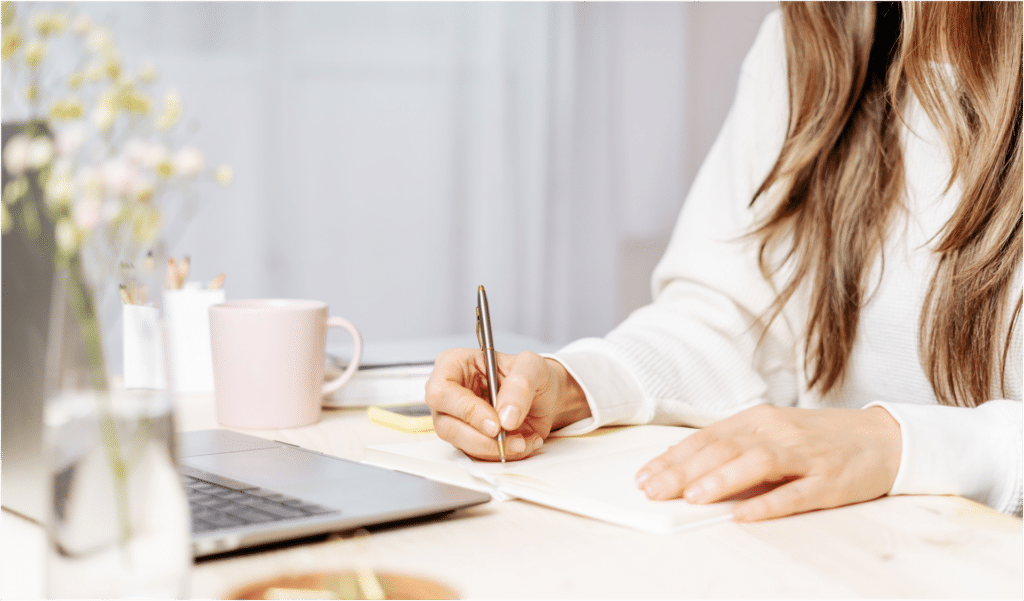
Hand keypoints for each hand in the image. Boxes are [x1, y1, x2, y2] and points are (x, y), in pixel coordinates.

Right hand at [425, 348, 590, 460]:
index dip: (466, 410)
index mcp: (455, 364)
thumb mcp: (533, 367)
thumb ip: (520, 385)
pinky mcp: (469, 438)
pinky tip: (523, 442)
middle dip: (480, 437)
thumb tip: (505, 415)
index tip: (495, 422)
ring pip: (460, 444)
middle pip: (445, 424)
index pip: (441, 391)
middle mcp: (450, 393)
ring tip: (522, 440)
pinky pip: (478, 455)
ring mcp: (457, 418)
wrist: (544, 396)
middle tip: (507, 436)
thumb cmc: (532, 375)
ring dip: (494, 448)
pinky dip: (503, 453)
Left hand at [634, 405, 901, 520]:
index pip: (707, 438)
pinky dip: (769, 504)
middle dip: (685, 471)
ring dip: (722, 480)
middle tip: (654, 489)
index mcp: (759, 420)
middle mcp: (778, 432)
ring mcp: (805, 455)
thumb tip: (685, 469)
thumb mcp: (771, 434)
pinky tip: (745, 515)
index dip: (674, 457)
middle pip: (725, 449)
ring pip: (757, 463)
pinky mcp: (830, 480)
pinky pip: (797, 493)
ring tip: (693, 496)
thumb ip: (733, 449)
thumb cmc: (817, 440)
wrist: (884, 438)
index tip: (645, 476)